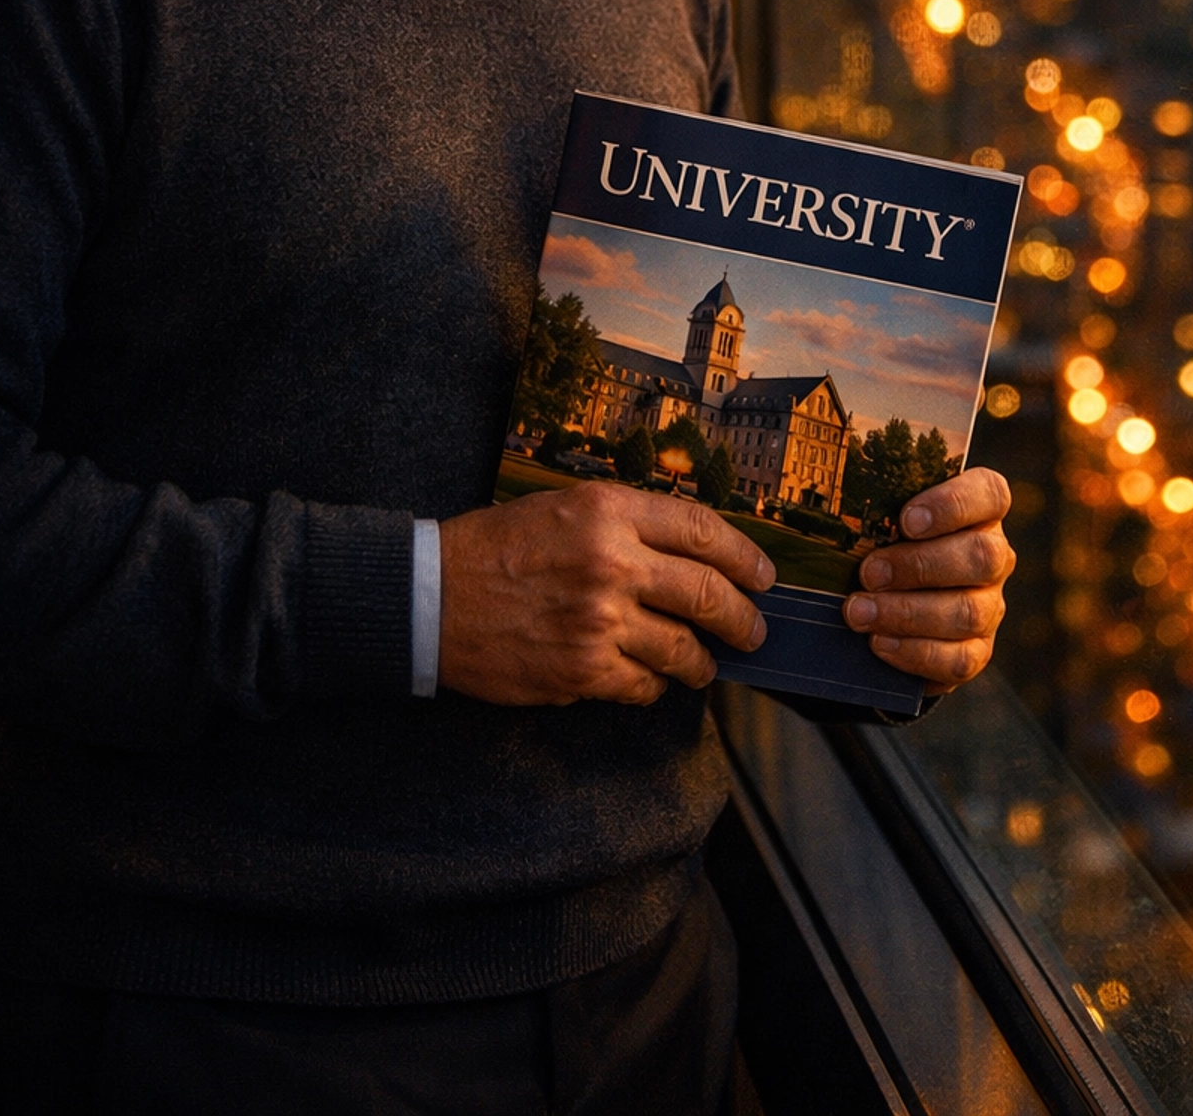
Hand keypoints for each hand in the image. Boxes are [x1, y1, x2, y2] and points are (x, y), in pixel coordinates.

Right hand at [438, 487, 773, 707]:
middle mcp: (612, 562)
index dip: (744, 556)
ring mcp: (600, 620)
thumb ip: (627, 524)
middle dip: (742, 619)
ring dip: (703, 663)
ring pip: (683, 649)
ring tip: (705, 666)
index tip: (762, 577)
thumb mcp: (565, 507)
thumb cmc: (495, 547)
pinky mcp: (582, 672)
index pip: (703, 531)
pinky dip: (655, 687)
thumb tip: (692, 555)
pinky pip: (644, 685)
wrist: (430, 597)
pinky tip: (651, 681)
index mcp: (609, 511)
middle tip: (753, 632)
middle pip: (708, 593)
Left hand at [843, 467, 1013, 692]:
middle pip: (982, 557)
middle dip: (919, 566)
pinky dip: (915, 652)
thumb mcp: (880, 517)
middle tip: (868, 572)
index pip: (989, 494)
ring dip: (908, 613)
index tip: (906, 520)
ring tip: (859, 612)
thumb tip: (813, 517)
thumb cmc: (885, 543)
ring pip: (968, 612)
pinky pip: (959, 658)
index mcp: (979, 511)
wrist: (892, 602)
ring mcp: (989, 605)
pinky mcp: (977, 649)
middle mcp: (993, 556)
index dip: (953, 505)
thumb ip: (866, 506)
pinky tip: (879, 643)